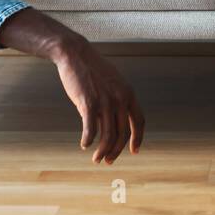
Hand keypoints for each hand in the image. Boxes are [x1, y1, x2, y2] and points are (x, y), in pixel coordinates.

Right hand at [52, 35, 144, 163]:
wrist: (76, 54)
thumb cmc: (93, 69)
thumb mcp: (114, 82)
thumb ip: (119, 99)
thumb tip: (118, 119)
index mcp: (129, 93)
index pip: (139, 121)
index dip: (137, 138)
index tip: (134, 151)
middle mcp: (120, 98)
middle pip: (123, 133)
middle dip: (116, 150)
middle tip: (109, 160)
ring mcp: (105, 101)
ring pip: (108, 136)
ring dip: (103, 151)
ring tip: (97, 159)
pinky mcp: (88, 103)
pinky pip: (91, 129)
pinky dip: (88, 140)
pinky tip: (84, 145)